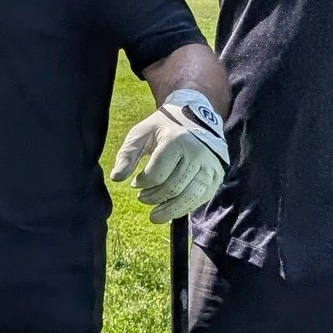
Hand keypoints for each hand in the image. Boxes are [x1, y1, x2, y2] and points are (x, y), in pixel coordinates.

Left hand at [110, 89, 229, 222]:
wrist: (197, 117)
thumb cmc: (164, 127)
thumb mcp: (142, 133)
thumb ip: (127, 155)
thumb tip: (115, 179)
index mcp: (176, 140)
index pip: (156, 175)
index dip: (142, 183)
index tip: (136, 183)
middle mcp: (197, 153)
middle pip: (172, 189)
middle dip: (152, 198)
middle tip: (142, 198)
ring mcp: (210, 165)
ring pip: (188, 198)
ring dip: (169, 210)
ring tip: (155, 215)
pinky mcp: (217, 175)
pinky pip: (200, 198)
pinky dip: (184, 207)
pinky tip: (172, 208)